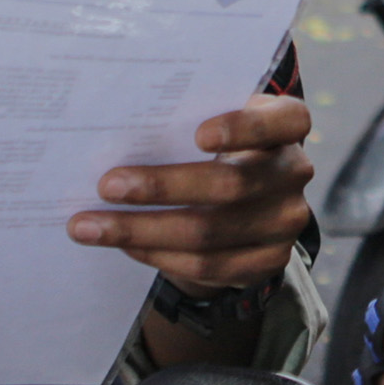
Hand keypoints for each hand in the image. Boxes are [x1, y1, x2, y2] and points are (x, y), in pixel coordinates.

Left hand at [71, 95, 312, 290]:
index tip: (198, 136)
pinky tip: (125, 245)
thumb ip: (183, 119)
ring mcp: (286, 221)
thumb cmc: (211, 144)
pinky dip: (158, 256)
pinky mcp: (270, 261)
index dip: (244, 128)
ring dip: (141, 231)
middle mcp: (294, 171)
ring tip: (89, 226)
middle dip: (160, 187)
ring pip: (208, 234)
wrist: (240, 197)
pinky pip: (208, 266)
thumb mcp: (209, 118)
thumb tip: (110, 131)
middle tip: (106, 186)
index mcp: (287, 124)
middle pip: (229, 185)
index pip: (286, 120)